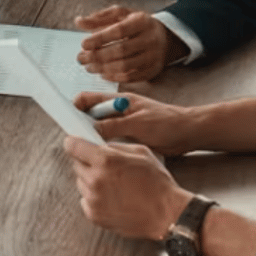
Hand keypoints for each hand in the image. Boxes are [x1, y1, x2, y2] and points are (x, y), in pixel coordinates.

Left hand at [65, 136, 191, 241]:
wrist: (166, 214)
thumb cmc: (157, 183)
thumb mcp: (140, 153)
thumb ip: (115, 147)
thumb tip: (99, 146)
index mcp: (105, 161)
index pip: (73, 146)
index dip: (74, 143)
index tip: (74, 143)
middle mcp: (95, 180)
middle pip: (77, 165)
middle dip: (87, 162)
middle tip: (105, 167)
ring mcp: (93, 200)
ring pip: (81, 183)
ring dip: (91, 180)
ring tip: (113, 184)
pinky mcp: (94, 215)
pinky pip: (85, 200)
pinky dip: (94, 198)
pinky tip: (112, 197)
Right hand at [73, 92, 205, 156]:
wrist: (189, 133)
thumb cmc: (167, 123)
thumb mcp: (137, 124)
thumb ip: (112, 126)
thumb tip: (89, 132)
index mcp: (118, 101)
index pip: (88, 99)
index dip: (75, 108)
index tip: (66, 120)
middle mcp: (118, 111)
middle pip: (90, 116)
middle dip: (82, 127)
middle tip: (79, 141)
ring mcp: (123, 124)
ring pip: (99, 130)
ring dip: (94, 139)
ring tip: (91, 150)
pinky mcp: (129, 137)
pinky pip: (110, 141)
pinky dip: (105, 147)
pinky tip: (105, 155)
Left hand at [75, 6, 185, 83]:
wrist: (166, 38)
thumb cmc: (138, 25)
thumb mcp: (121, 15)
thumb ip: (100, 18)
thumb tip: (79, 21)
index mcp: (142, 22)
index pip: (119, 31)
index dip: (100, 38)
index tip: (83, 44)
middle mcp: (150, 39)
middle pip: (121, 50)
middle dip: (97, 56)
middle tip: (81, 58)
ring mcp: (153, 56)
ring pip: (125, 66)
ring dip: (103, 68)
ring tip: (89, 67)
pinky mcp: (152, 70)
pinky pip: (131, 77)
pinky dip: (114, 77)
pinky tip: (103, 73)